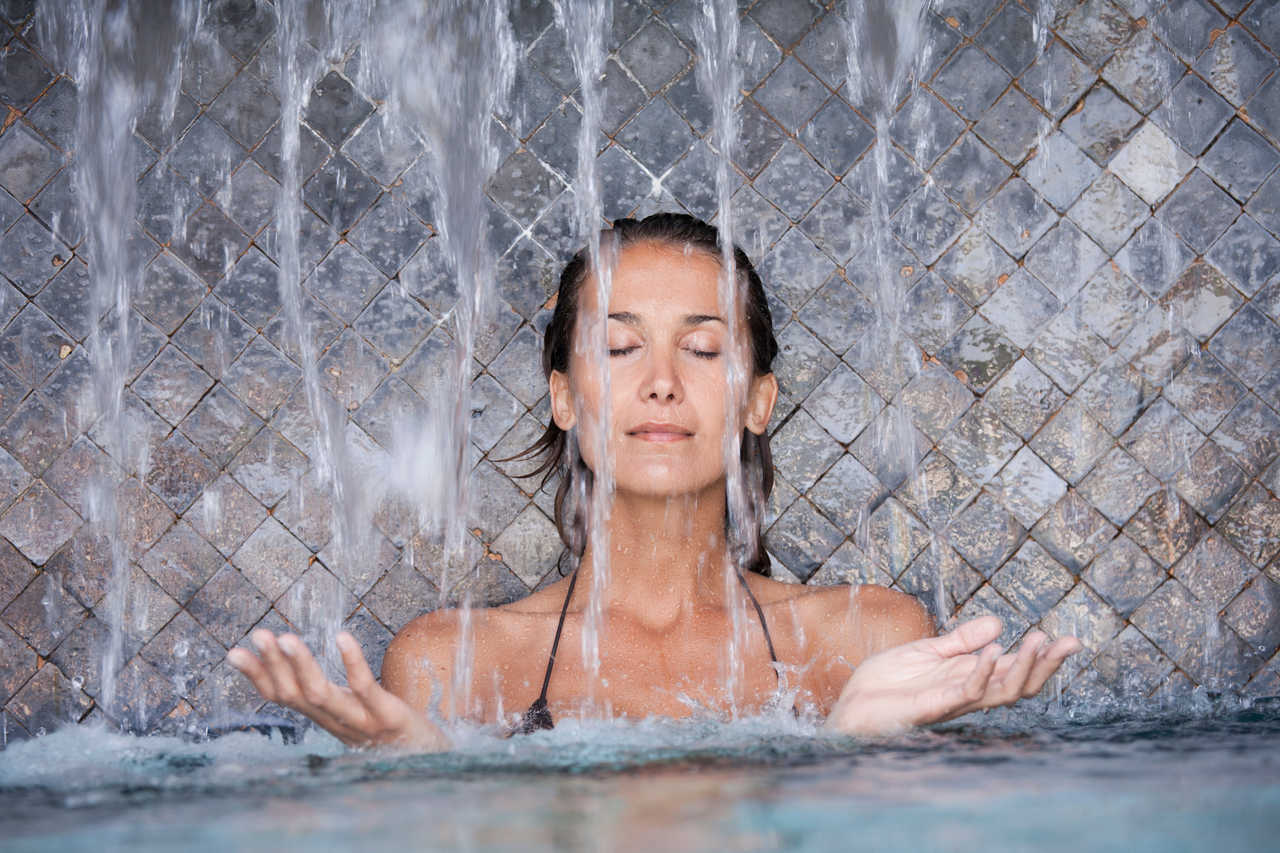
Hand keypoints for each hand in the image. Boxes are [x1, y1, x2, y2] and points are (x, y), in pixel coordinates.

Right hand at [227, 629, 448, 751]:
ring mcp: (360, 721)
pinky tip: (342, 637)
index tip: (234, 652)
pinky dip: (351, 663)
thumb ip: (323, 691)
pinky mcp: (387, 716)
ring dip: (300, 665)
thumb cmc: (384, 728)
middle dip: (273, 665)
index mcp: (323, 717)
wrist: (425, 758)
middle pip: (294, 695)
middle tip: (259, 635)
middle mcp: (334, 722)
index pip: (281, 698)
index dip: (257, 677)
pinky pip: (364, 689)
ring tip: (285, 637)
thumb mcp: (347, 709)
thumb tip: (294, 665)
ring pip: (320, 694)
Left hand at [825, 616, 1080, 736]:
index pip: (1015, 670)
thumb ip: (961, 640)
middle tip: (1070, 642)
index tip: (1069, 640)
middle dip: (1046, 665)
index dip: (1043, 657)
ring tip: (1039, 641)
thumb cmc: (888, 683)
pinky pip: (965, 692)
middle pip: (1020, 685)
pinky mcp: (932, 707)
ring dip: (1022, 667)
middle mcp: (967, 693)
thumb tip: (999, 623)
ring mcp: (952, 702)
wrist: (853, 704)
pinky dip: (982, 671)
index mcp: (968, 678)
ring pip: (1001, 692)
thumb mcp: (928, 651)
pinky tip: (993, 650)